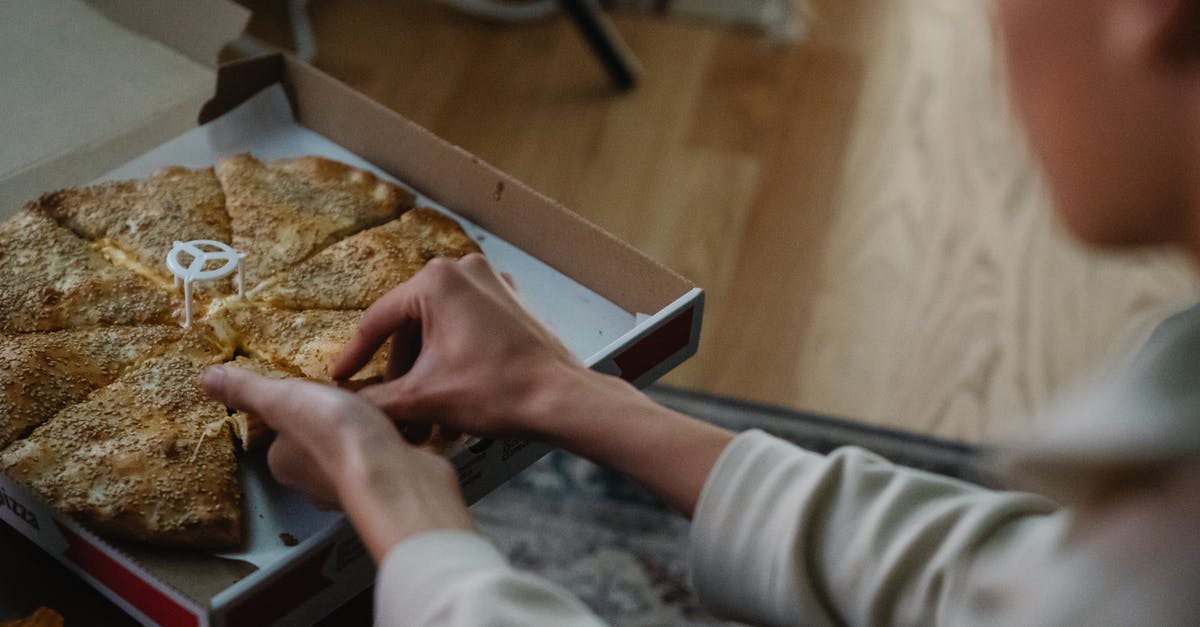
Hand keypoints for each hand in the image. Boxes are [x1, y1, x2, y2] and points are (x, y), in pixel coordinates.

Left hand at [201, 365, 473, 560]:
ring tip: (377, 414)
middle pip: (317, 448)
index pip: (283, 436)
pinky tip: (399, 433)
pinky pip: (382, 463)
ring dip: (362, 439)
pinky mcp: (386, 488)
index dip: (298, 414)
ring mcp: (351, 490)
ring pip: (351, 458)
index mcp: (282, 463)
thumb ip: (249, 390)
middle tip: (350, 401)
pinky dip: (388, 449)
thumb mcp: (284, 399)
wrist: (391, 473)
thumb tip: (205, 378)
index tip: (316, 396)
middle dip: (332, 429)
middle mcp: (311, 485)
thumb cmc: (333, 434)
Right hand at [332, 253, 591, 439]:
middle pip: (411, 322)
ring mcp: (494, 282)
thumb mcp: (423, 399)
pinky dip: (455, 352)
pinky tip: (454, 387)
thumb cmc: (496, 392)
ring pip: (441, 324)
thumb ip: (375, 400)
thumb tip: (344, 406)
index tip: (341, 379)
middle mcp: (464, 269)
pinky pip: (470, 324)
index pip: (378, 320)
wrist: (561, 400)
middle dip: (400, 366)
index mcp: (436, 281)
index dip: (356, 355)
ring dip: (428, 363)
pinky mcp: (514, 302)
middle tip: (390, 400)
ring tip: (425, 405)